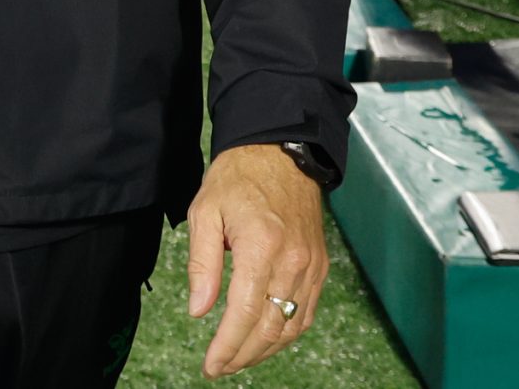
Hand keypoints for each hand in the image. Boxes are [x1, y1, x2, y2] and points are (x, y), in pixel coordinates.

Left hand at [186, 144, 326, 377]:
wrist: (281, 151)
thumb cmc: (238, 178)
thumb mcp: (206, 212)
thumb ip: (202, 264)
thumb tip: (199, 310)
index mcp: (262, 246)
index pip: (244, 313)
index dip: (226, 346)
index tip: (210, 365)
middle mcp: (293, 261)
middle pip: (270, 328)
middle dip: (242, 355)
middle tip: (219, 367)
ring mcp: (311, 266)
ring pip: (291, 327)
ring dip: (264, 350)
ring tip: (238, 358)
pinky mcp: (319, 266)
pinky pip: (306, 313)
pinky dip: (286, 333)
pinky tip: (266, 338)